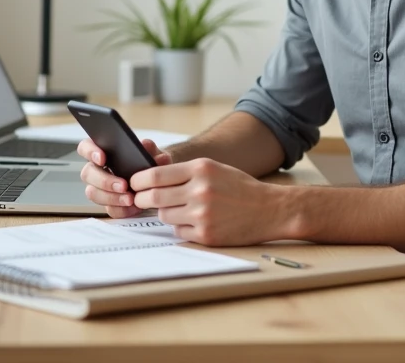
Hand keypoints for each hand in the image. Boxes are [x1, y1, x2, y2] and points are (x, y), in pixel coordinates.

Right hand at [78, 137, 172, 217]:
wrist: (159, 184)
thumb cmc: (151, 164)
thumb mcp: (153, 154)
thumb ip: (150, 149)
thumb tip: (145, 145)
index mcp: (104, 152)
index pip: (85, 147)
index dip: (90, 152)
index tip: (102, 159)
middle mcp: (97, 170)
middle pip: (87, 173)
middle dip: (104, 181)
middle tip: (123, 185)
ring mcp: (100, 189)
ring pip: (93, 193)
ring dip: (111, 197)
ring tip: (130, 199)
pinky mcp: (109, 204)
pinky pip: (108, 209)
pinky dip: (121, 209)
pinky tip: (134, 207)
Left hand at [130, 158, 286, 246]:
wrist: (270, 209)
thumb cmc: (240, 187)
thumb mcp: (214, 168)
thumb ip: (185, 173)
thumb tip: (151, 180)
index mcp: (200, 169)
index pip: (155, 175)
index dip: (138, 180)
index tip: (134, 183)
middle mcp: (200, 191)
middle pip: (153, 197)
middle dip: (142, 199)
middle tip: (141, 199)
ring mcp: (202, 215)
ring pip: (165, 215)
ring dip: (167, 213)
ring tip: (182, 209)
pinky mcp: (206, 235)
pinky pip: (179, 231)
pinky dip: (182, 227)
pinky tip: (197, 221)